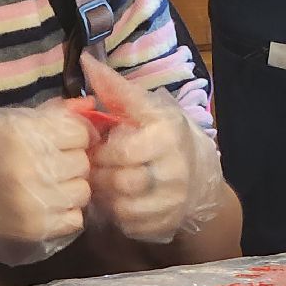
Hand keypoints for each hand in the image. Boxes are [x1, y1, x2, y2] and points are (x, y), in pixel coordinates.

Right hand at [0, 105, 92, 266]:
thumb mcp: (5, 124)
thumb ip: (51, 113)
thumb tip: (91, 106)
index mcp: (22, 134)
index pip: (79, 132)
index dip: (75, 135)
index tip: (63, 141)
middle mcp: (31, 167)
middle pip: (83, 162)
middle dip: (72, 161)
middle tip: (53, 164)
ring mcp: (35, 202)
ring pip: (83, 191)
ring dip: (71, 187)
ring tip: (50, 185)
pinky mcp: (35, 230)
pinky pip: (75, 219)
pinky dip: (66, 212)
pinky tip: (47, 205)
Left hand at [82, 57, 222, 242]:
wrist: (199, 176)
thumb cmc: (163, 135)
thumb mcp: (146, 107)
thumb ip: (116, 88)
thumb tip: (86, 60)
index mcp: (167, 134)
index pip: (120, 151)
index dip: (102, 151)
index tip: (99, 146)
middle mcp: (175, 168)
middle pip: (119, 180)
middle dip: (101, 175)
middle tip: (97, 168)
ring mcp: (173, 200)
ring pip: (121, 205)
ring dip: (107, 195)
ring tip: (107, 183)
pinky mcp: (166, 223)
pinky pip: (129, 224)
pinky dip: (118, 214)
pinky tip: (120, 200)